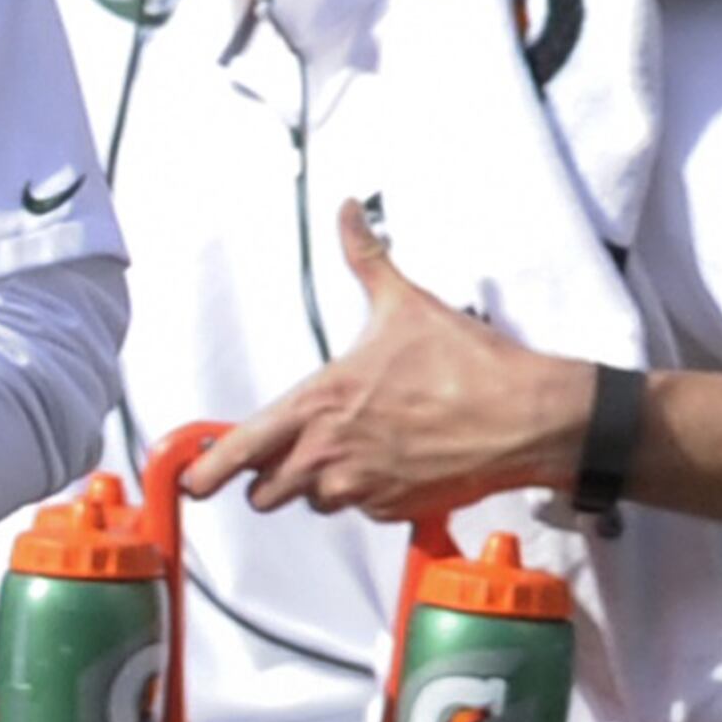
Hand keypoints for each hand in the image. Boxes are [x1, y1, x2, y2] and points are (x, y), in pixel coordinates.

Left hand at [184, 202, 584, 520]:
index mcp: (318, 404)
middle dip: (271, 476)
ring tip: (353, 448)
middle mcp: (330, 452)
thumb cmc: (469, 364)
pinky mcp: (394, 509)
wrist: (530, 417)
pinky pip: (361, 509)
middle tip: (292, 451)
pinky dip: (367, 493)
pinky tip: (393, 461)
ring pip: (313, 502)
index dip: (208, 470)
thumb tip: (349, 212)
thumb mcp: (404, 303)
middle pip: (266, 490)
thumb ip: (365, 257)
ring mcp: (362, 486)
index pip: (240, 450)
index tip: (191, 480)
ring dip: (321, 485)